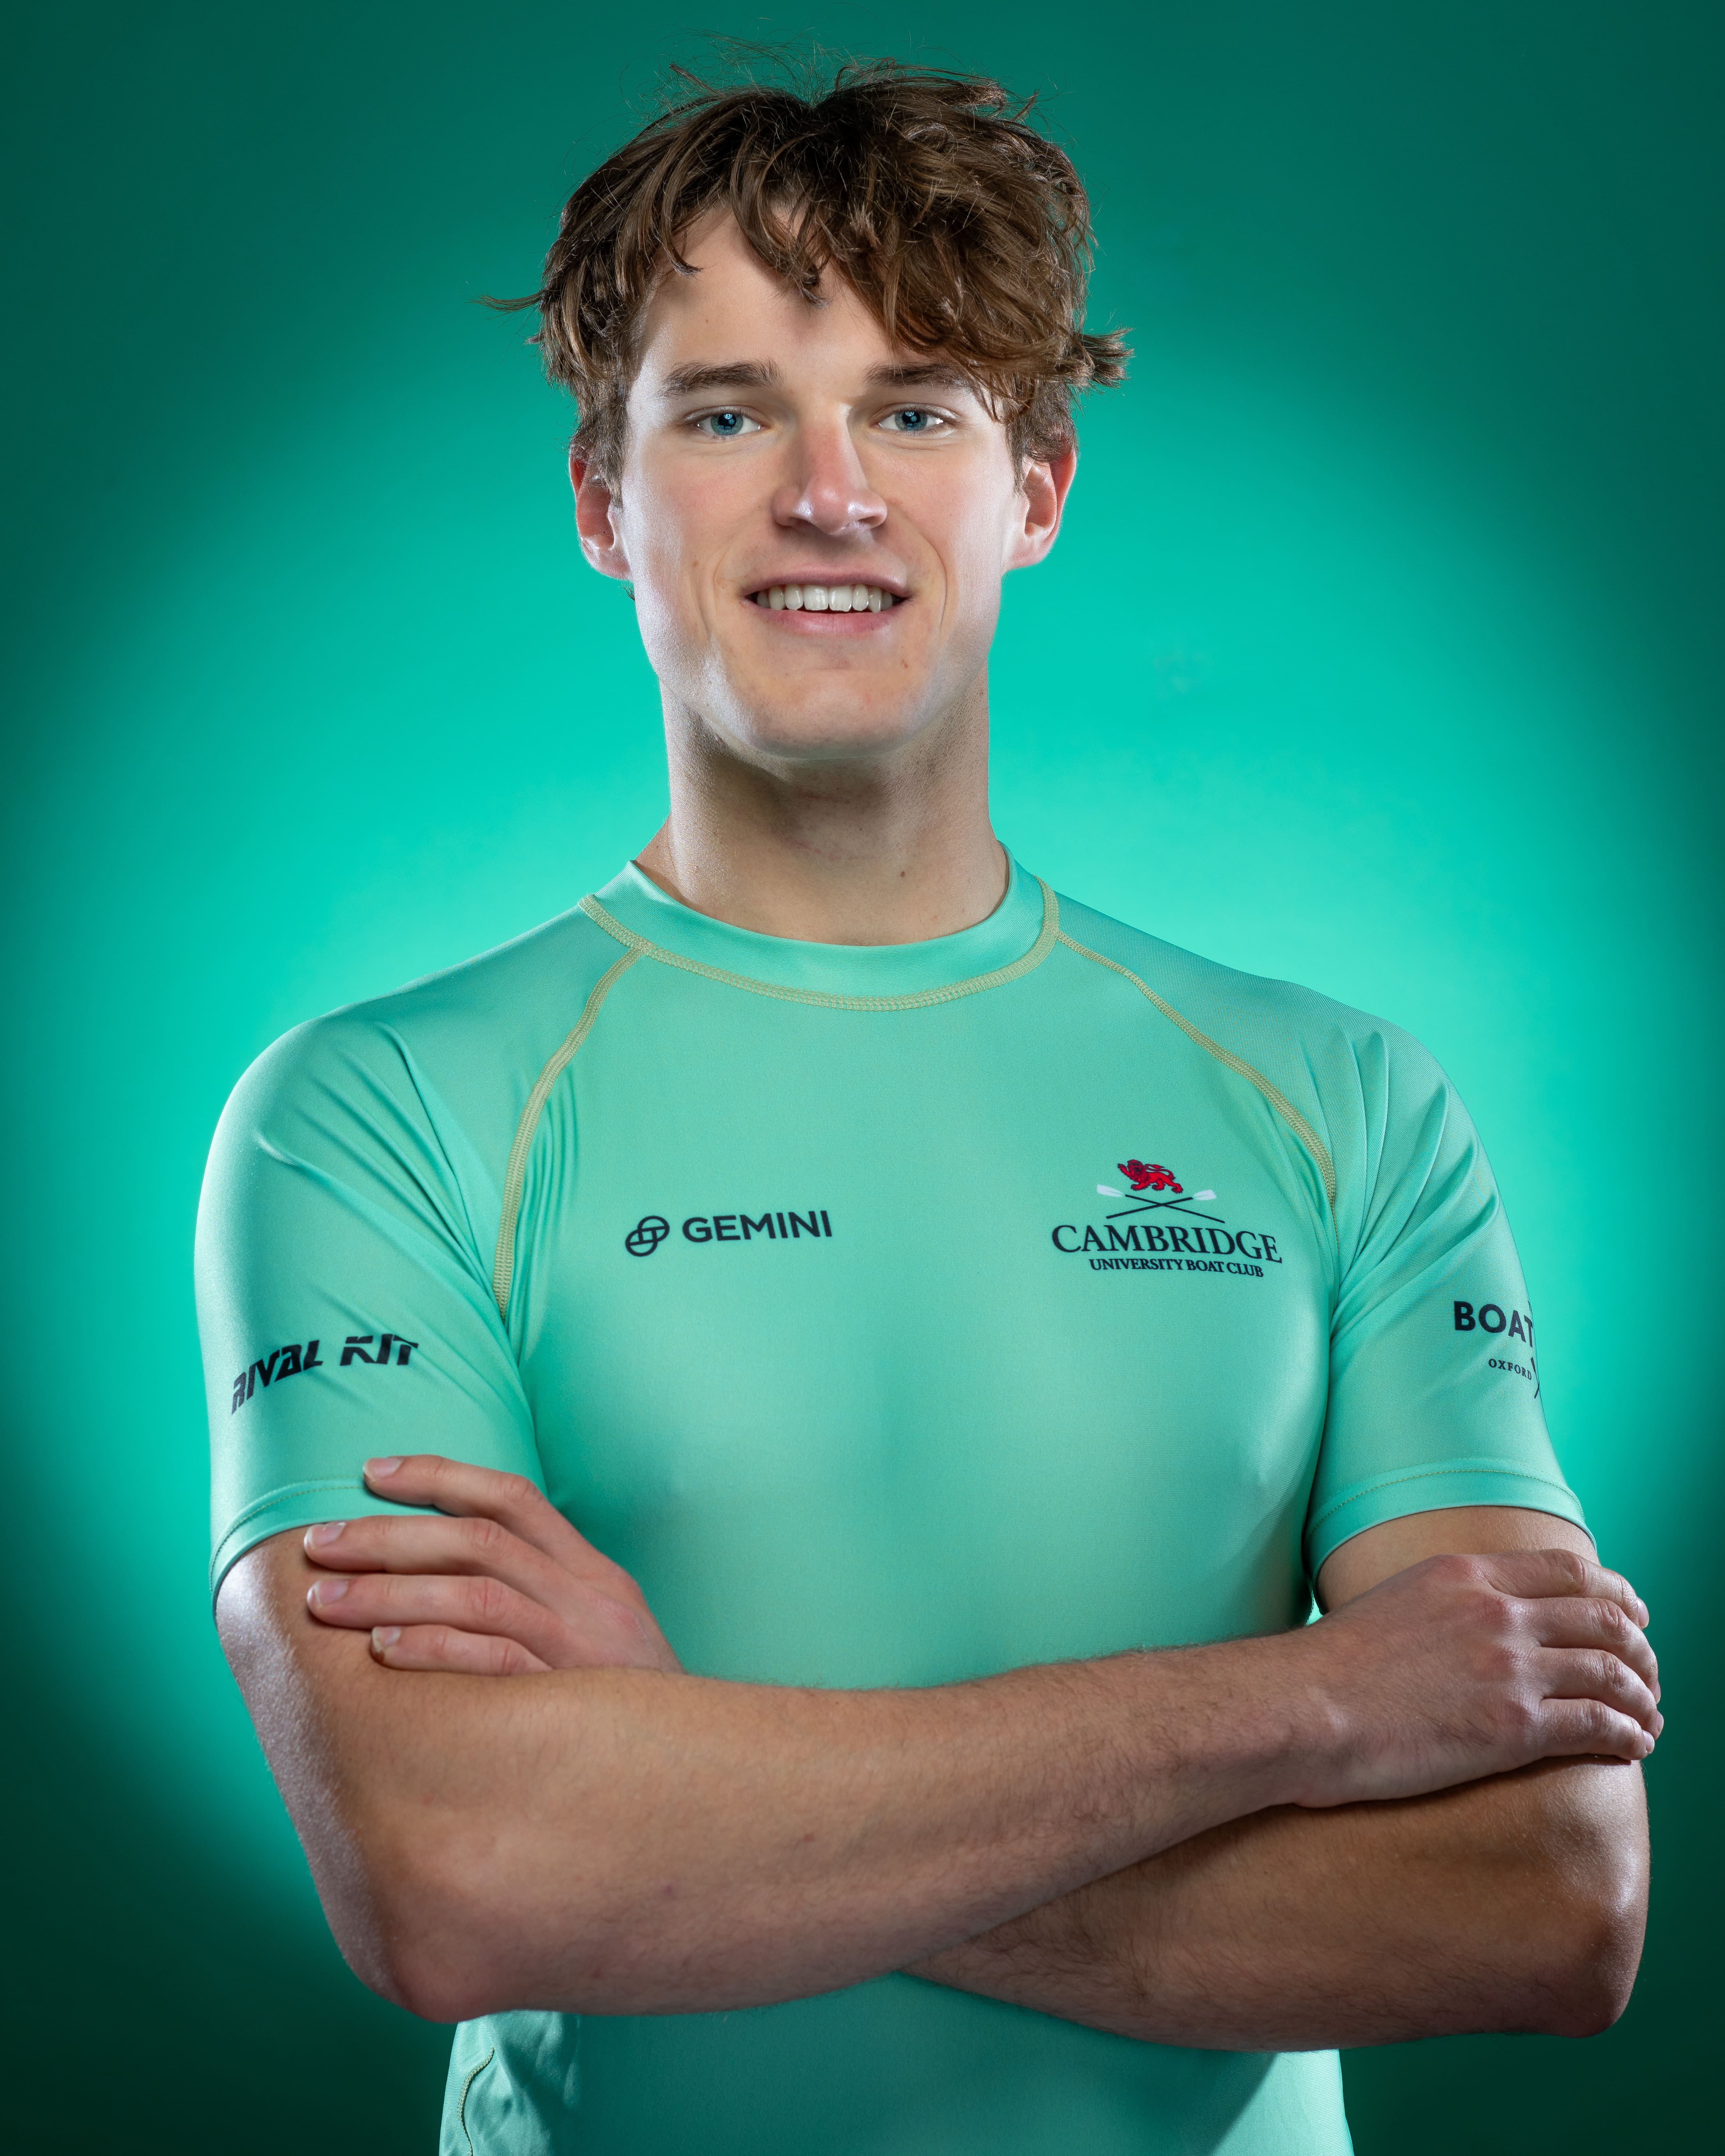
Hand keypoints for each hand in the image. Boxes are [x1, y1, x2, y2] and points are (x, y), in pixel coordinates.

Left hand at [302, 1454, 680, 1675]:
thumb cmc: (622, 1711)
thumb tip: (440, 1574)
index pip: (513, 1497)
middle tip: (318, 1545)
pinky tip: (383, 1653)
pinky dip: (433, 1652)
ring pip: (476, 1596)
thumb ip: (539, 1600)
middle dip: (389, 1537)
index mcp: (594, 1574)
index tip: (370, 1471)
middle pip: (479, 1542)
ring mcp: (583, 1650)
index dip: (438, 1474)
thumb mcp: (598, 1637)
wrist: (697, 1780)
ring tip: (327, 1602)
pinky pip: (492, 1665)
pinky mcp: (572, 1704)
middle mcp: (591, 1600)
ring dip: (391, 1594)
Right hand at [1286, 1546, 1660, 1806]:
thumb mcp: (1394, 1602)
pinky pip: (1597, 1724)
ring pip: (1610, 1673)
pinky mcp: (1513, 1727)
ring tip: (1648, 1715)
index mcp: (1466, 1575)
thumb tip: (1468, 1621)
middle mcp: (1497, 1613)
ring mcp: (1508, 1668)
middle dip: (1638, 1646)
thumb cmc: (1330, 1666)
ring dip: (1641, 1695)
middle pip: (1602, 1618)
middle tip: (1648, 1670)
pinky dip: (1628, 1734)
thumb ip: (1445, 1604)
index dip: (1614, 1591)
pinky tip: (1635, 1746)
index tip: (1632, 1611)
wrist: (1303, 1707)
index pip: (1568, 1570)